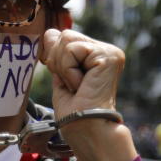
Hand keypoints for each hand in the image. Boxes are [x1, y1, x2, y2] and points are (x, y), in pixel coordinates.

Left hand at [37, 29, 135, 160]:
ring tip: (78, 86)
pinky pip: (72, 50)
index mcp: (95, 54)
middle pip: (64, 36)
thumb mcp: (61, 75)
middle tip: (72, 85)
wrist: (84, 128)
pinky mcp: (109, 55)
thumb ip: (57, 53)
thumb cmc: (73, 110)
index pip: (64, 37)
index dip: (54, 57)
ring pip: (67, 40)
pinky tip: (82, 85)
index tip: (65, 80)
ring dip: (64, 68)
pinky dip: (69, 71)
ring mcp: (110, 52)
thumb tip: (50, 33)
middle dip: (58, 63)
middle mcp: (105, 50)